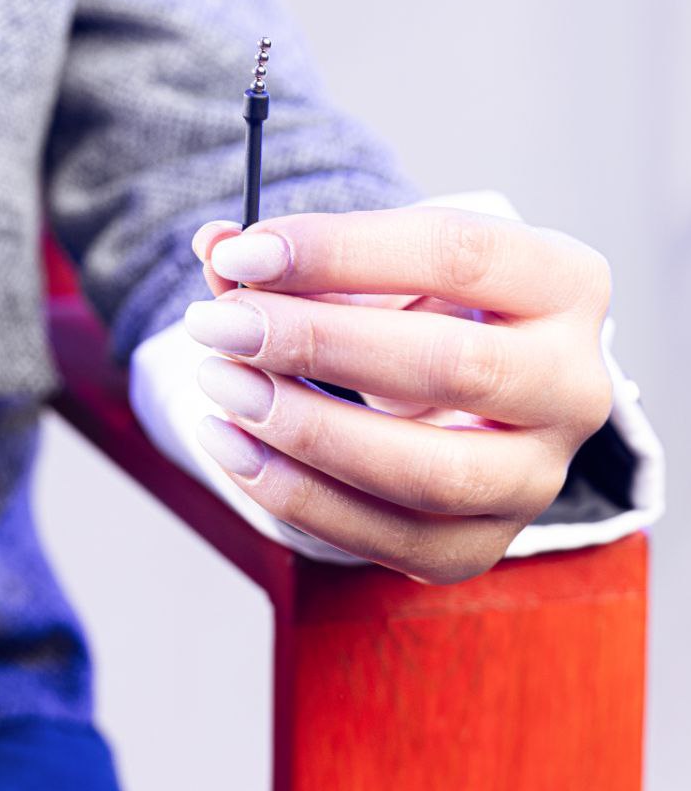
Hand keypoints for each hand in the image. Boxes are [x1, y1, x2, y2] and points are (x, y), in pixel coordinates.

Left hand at [185, 207, 613, 583]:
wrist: (471, 392)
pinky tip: (233, 446)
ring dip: (303, 430)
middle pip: (448, 364)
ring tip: (220, 386)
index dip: (340, 251)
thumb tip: (216, 247)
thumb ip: (295, 257)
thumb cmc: (420, 308)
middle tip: (220, 325)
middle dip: (315, 344)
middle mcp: (574, 383)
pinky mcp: (486, 543)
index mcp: (563, 282)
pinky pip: (390, 538)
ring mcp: (540, 475)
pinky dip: (298, 496)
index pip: (455, 253)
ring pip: (426, 472)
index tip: (245, 253)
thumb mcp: (374, 265)